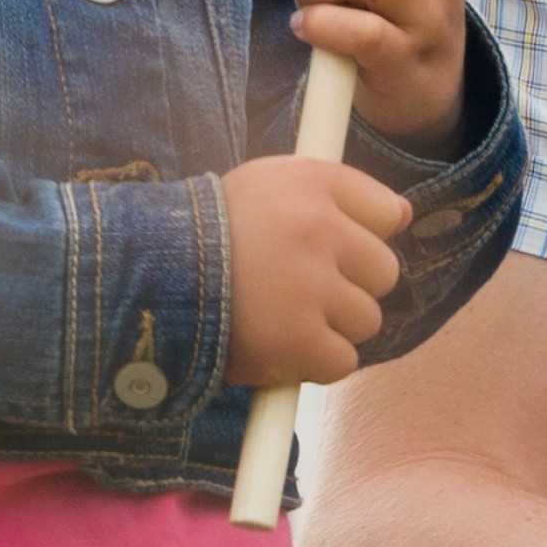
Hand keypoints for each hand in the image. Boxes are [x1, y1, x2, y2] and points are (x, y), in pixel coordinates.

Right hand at [222, 151, 414, 388]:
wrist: (142, 281)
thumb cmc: (205, 234)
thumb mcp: (263, 184)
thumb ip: (330, 191)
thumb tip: (404, 216)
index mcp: (312, 182)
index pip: (387, 212)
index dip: (359, 237)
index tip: (328, 249)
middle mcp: (318, 227)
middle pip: (384, 271)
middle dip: (349, 286)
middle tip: (300, 290)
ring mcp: (311, 285)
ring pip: (366, 319)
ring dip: (332, 327)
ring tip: (282, 318)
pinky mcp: (301, 339)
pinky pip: (343, 360)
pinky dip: (315, 363)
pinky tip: (280, 347)